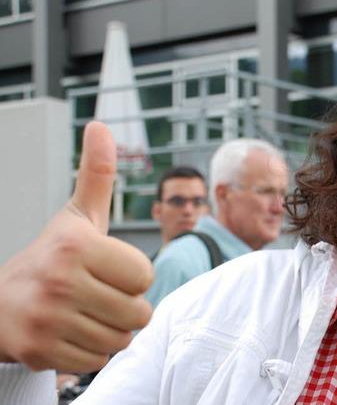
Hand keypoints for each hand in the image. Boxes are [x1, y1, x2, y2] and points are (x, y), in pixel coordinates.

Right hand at [0, 122, 152, 371]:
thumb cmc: (51, 257)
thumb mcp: (76, 216)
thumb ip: (96, 175)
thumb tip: (100, 126)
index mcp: (76, 245)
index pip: (145, 276)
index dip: (132, 276)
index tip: (106, 270)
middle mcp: (60, 280)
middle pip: (138, 312)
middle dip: (125, 306)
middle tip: (97, 295)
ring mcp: (47, 318)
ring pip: (121, 339)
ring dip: (111, 330)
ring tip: (85, 313)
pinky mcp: (40, 351)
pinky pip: (98, 360)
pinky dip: (91, 351)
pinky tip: (71, 332)